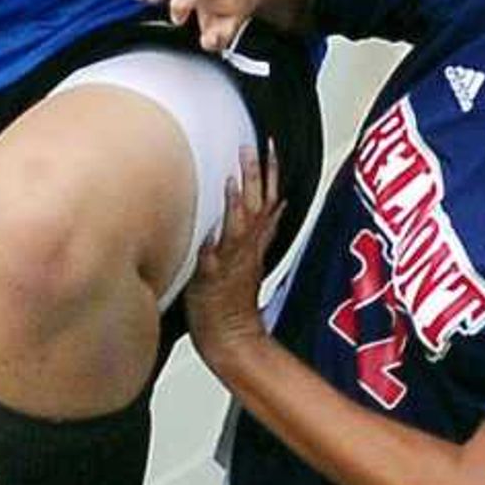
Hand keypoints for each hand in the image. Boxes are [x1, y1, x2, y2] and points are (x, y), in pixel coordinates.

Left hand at [186, 148, 283, 376]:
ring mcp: (230, 263)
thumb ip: (261, 232)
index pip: (269, 200)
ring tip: (235, 172)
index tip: (270, 144)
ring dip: (239, 199)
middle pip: (258, 206)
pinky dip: (214, 239)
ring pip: (241, 226)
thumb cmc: (231, 305)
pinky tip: (209, 227)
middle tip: (252, 146)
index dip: (272, 171)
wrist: (231, 341)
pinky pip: (215, 256)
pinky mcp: (212, 280)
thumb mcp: (251, 261)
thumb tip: (275, 206)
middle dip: (257, 174)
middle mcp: (245, 250)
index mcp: (254, 245)